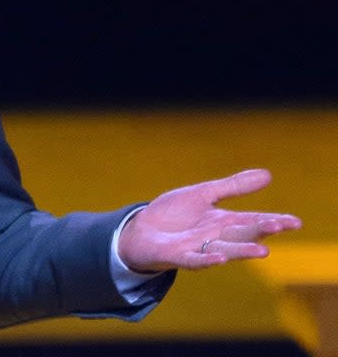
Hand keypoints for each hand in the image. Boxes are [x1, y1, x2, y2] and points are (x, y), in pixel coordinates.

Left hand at [118, 169, 301, 272]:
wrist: (140, 231)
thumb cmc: (174, 214)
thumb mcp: (203, 195)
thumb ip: (233, 187)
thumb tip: (268, 174)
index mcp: (223, 222)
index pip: (253, 220)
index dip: (274, 221)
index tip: (295, 222)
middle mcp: (215, 237)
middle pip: (242, 234)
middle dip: (260, 231)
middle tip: (278, 226)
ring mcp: (198, 248)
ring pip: (225, 251)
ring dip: (242, 251)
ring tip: (262, 251)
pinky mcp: (178, 256)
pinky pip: (194, 260)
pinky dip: (206, 260)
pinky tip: (219, 259)